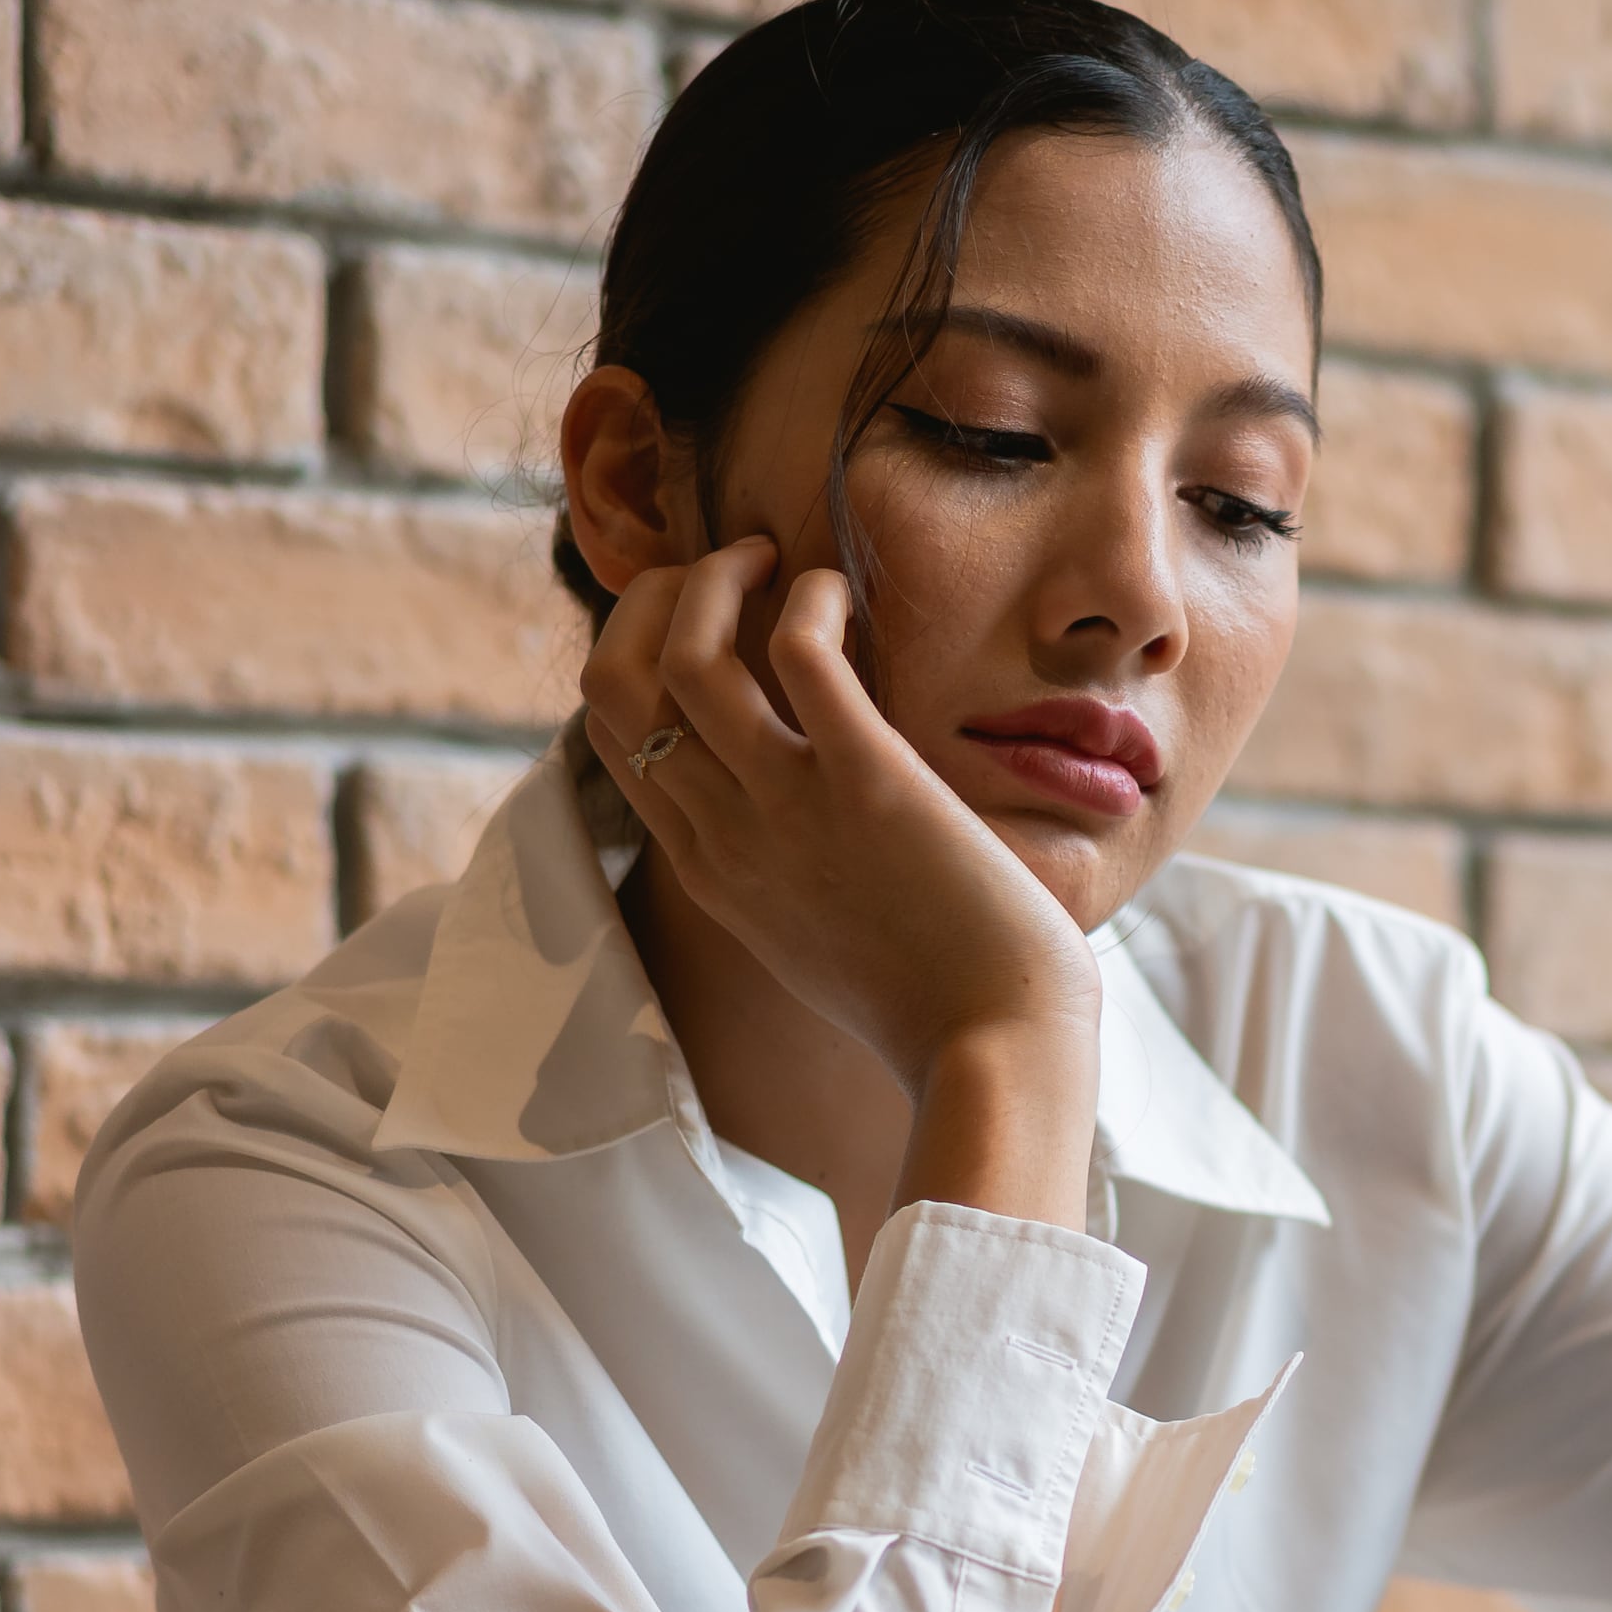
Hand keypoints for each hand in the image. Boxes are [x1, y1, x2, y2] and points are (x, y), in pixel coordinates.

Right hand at [582, 536, 1097, 1099]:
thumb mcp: (818, 938)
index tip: (696, 619)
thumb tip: (802, 818)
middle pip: (616, 687)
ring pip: (683, 659)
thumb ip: (783, 873)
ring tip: (768, 559)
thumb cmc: (935, 1002)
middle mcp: (727, 836)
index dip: (633, 656)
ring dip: (714, 580)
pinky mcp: (869, 785)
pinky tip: (837, 593)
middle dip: (648, 602)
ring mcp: (789, 810)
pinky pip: (799, 656)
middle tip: (719, 573)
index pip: (615, 740)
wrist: (996, 1052)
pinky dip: (807, 601)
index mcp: (711, 872)